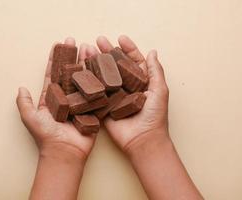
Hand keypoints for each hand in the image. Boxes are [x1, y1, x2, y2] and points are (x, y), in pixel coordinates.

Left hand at [16, 38, 95, 159]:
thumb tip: (20, 87)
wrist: (65, 151)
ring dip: (85, 63)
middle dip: (72, 56)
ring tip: (88, 48)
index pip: (53, 74)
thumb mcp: (30, 118)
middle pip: (69, 73)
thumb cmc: (46, 136)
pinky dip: (99, 79)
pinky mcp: (93, 108)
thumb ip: (24, 103)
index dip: (55, 59)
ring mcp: (80, 102)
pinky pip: (96, 92)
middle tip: (75, 41)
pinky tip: (102, 66)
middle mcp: (66, 98)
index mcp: (52, 98)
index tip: (58, 44)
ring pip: (83, 78)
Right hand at [93, 35, 169, 153]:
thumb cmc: (155, 116)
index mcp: (141, 82)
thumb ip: (155, 71)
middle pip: (115, 65)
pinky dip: (88, 80)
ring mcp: (113, 96)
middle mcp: (126, 87)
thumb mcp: (160, 90)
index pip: (133, 61)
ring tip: (87, 49)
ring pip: (104, 75)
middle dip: (107, 52)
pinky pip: (95, 91)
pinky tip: (82, 68)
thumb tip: (153, 51)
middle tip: (98, 40)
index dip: (127, 49)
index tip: (120, 38)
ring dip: (96, 62)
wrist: (142, 140)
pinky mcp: (103, 106)